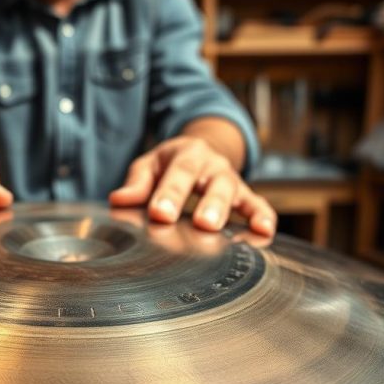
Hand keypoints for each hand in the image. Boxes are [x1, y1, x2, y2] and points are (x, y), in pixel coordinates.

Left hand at [108, 136, 276, 237]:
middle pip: (212, 183)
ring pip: (233, 192)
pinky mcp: (244, 195)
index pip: (179, 172)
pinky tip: (264, 232)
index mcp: (187, 153)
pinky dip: (262, 217)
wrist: (200, 152)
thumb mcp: (151, 165)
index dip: (170, 194)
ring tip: (220, 230)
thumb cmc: (170, 164)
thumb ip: (137, 182)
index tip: (160, 214)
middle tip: (202, 225)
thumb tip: (119, 200)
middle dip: (207, 204)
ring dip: (227, 212)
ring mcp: (230, 179)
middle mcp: (212, 164)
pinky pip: (257, 204)